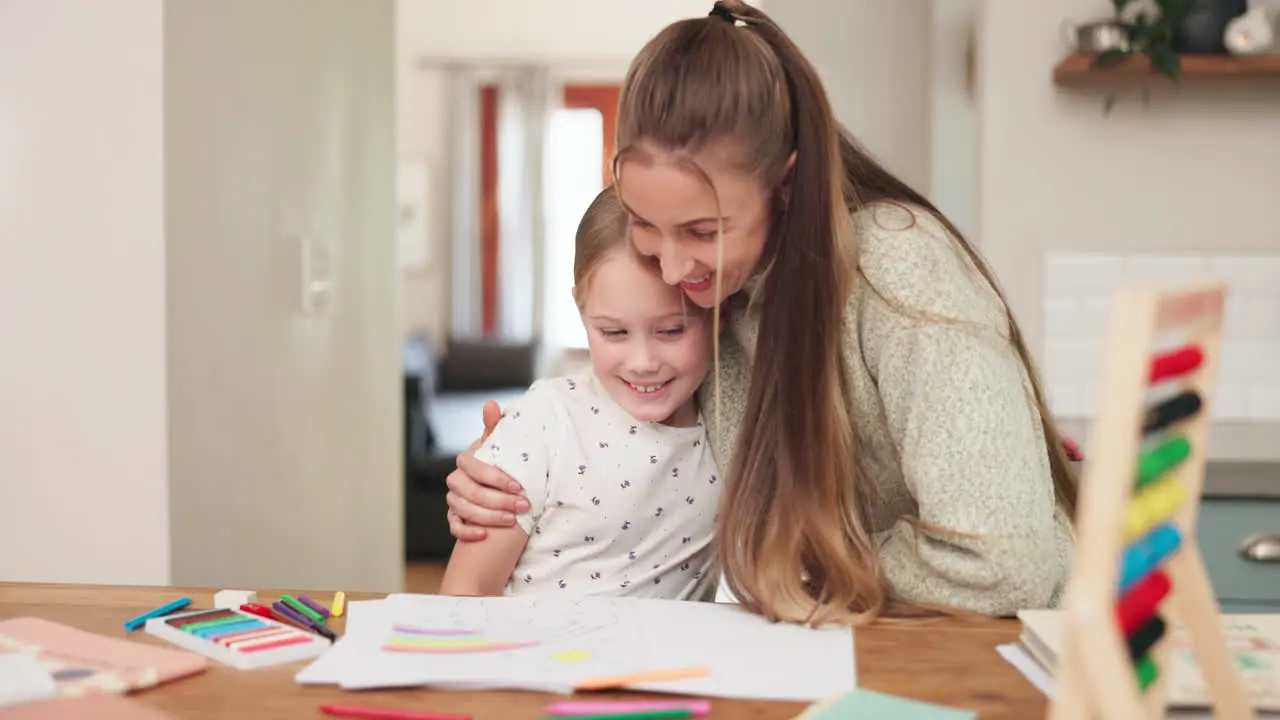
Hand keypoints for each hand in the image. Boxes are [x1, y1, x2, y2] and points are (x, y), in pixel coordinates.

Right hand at [445, 401, 529, 540]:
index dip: (496, 478)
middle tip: (524, 506)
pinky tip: (484, 535)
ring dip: (489, 516)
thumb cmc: (501, 465)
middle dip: (499, 500)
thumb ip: (496, 428)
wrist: (498, 490)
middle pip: (470, 491)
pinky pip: (454, 527)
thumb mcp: (501, 448)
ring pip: (464, 510)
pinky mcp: (455, 518)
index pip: (475, 467)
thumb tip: (491, 404)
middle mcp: (456, 480)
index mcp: (467, 460)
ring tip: (512, 520)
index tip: (520, 486)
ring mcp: (454, 500)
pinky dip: (467, 532)